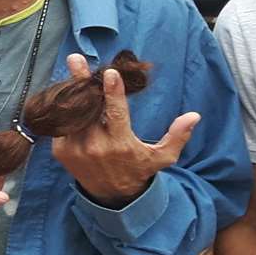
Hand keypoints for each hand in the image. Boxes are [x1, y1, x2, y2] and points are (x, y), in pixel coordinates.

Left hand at [50, 53, 199, 208]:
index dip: (113, 93)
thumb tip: (194, 116)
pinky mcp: (61, 151)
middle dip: (82, 82)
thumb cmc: (139, 170)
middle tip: (76, 57)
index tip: (110, 73)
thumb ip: (177, 137)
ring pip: (72, 113)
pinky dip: (66, 106)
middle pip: (87, 108)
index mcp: (121, 145)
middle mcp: (96, 146)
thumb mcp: (162, 158)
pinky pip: (62, 123)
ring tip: (74, 64)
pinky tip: (71, 89)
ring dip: (73, 89)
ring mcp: (76, 149)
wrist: (111, 196)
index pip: (117, 115)